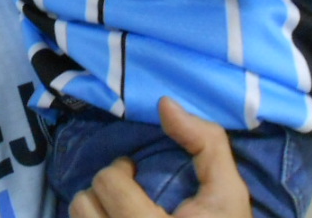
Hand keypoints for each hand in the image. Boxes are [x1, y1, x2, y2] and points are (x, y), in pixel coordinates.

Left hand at [68, 98, 250, 217]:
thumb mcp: (229, 195)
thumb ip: (206, 144)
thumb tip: (164, 104)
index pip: (106, 184)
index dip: (120, 170)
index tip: (135, 173)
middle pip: (82, 205)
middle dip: (102, 190)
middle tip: (126, 192)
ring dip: (94, 212)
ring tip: (121, 212)